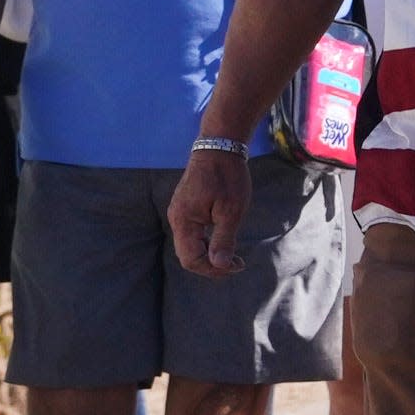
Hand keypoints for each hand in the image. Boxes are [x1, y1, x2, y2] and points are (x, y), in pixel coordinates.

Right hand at [166, 137, 250, 276]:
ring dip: (209, 255)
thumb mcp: (231, 210)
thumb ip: (223, 239)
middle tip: (237, 264)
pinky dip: (207, 242)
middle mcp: (177, 218)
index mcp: (183, 220)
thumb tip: (220, 265)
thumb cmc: (227, 176)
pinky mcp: (186, 208)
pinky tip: (224, 239)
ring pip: (190, 245)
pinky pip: (193, 234)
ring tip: (233, 255)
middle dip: (211, 265)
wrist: (219, 145)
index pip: (191, 259)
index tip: (237, 265)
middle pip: (188, 255)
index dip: (213, 269)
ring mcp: (180, 212)